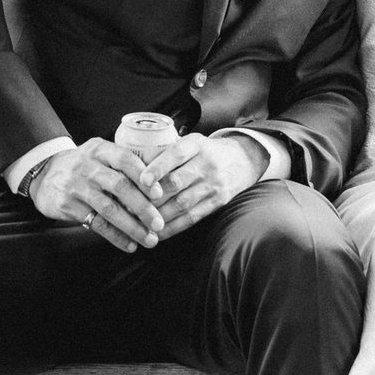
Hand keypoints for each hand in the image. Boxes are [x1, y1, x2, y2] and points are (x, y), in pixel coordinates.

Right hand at [27, 139, 164, 252]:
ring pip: (109, 209)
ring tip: (149, 239)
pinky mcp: (67, 205)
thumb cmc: (82, 166)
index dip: (144, 176)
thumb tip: (159, 186)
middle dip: (143, 207)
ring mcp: (76, 186)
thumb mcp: (98, 154)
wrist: (43, 174)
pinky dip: (115, 236)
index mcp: (99, 149)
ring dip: (132, 227)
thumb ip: (121, 164)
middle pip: (120, 186)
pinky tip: (129, 245)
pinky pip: (96, 224)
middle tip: (159, 223)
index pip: (125, 159)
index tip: (159, 194)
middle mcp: (87, 166)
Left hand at [140, 133, 266, 239]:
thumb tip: (132, 165)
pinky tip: (158, 232)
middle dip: (152, 198)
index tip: (142, 180)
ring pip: (182, 203)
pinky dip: (173, 227)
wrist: (243, 159)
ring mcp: (214, 184)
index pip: (176, 154)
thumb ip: (167, 151)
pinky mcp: (218, 202)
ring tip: (140, 223)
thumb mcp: (191, 142)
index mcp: (196, 144)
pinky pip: (192, 217)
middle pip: (176, 182)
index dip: (158, 167)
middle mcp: (207, 163)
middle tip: (131, 207)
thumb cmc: (206, 151)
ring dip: (159, 216)